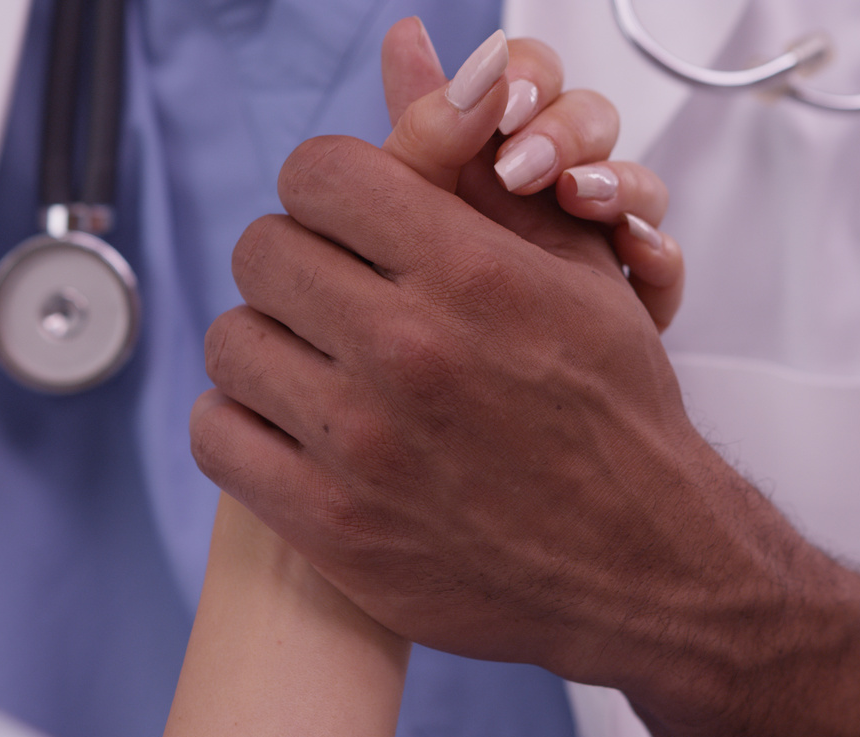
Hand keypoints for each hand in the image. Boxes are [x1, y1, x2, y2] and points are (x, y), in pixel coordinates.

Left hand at [192, 23, 859, 736]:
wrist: (643, 563)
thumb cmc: (612, 413)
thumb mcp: (577, 268)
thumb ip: (478, 163)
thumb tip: (411, 49)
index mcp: (470, 273)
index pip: (318, 173)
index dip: (328, 189)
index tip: (344, 219)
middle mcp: (409, 351)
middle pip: (263, 251)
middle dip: (296, 261)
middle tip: (331, 292)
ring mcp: (362, 444)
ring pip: (233, 340)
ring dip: (268, 342)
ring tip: (317, 360)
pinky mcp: (330, 523)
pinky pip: (216, 434)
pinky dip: (241, 421)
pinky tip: (290, 421)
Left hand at [379, 18, 683, 329]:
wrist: (506, 390)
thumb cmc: (459, 298)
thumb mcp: (433, 206)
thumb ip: (423, 128)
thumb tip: (404, 35)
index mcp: (509, 149)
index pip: (532, 76)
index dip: (522, 77)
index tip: (501, 103)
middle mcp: (561, 186)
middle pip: (591, 119)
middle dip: (564, 130)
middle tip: (524, 166)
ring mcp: (602, 241)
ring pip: (640, 184)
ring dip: (617, 183)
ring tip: (578, 199)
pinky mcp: (631, 299)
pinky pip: (664, 266)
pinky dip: (657, 259)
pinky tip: (636, 256)